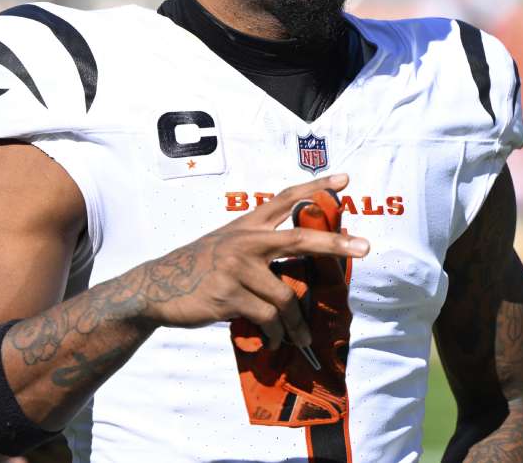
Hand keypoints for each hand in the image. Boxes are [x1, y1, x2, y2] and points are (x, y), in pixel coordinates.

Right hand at [132, 173, 369, 349]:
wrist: (156, 288)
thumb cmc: (196, 269)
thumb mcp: (225, 245)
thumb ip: (257, 247)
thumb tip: (297, 269)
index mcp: (246, 226)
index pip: (285, 199)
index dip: (315, 187)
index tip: (344, 180)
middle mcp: (244, 241)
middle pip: (298, 239)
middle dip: (335, 244)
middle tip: (365, 247)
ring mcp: (236, 268)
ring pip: (286, 296)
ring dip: (296, 324)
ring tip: (299, 339)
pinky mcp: (228, 295)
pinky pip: (268, 318)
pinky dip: (276, 334)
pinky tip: (274, 341)